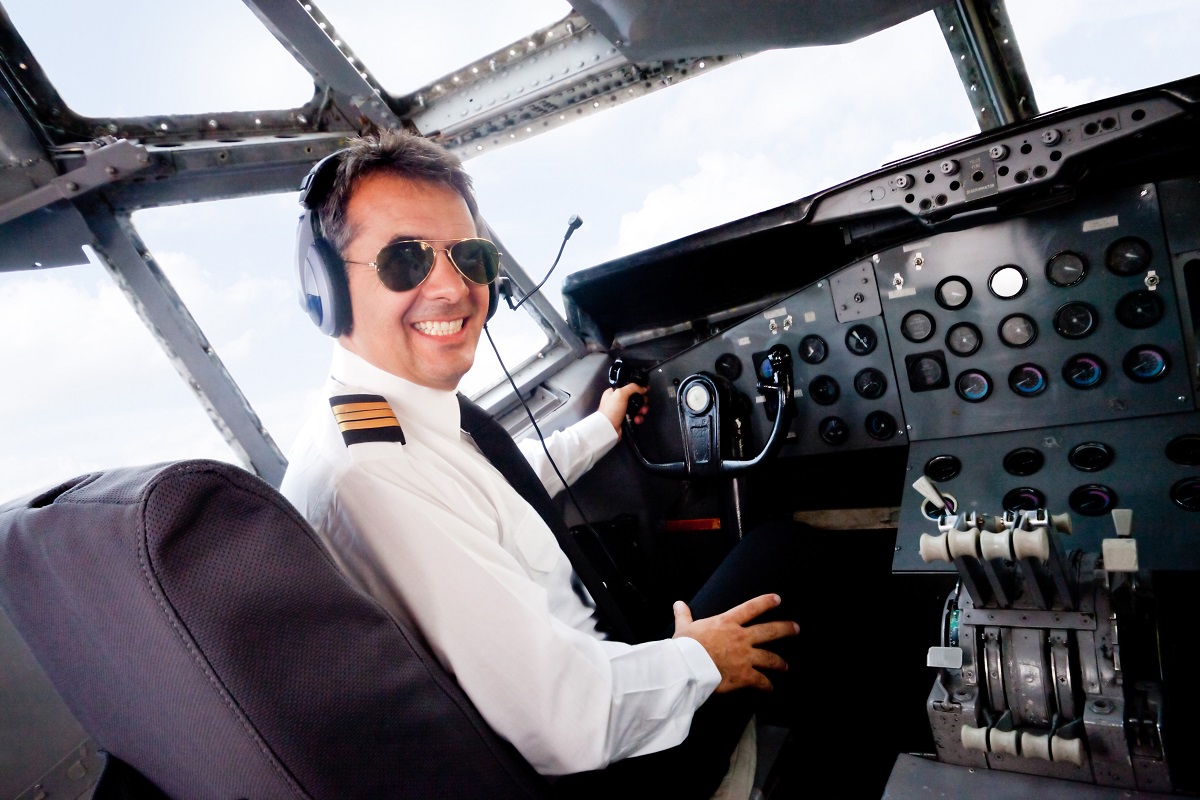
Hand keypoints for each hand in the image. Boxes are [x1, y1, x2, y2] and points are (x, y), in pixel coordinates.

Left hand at [599, 383, 648, 438]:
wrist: (608, 428)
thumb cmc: (612, 409)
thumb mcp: (620, 394)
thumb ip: (632, 387)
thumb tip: (644, 388)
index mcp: (614, 392)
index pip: (628, 386)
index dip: (637, 387)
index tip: (645, 389)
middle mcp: (618, 400)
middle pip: (635, 397)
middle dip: (642, 400)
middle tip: (644, 403)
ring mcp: (622, 410)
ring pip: (637, 407)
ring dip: (642, 410)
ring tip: (642, 412)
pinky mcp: (626, 419)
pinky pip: (636, 416)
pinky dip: (638, 418)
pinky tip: (637, 420)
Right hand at [672, 594, 797, 692]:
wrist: (688, 667)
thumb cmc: (685, 647)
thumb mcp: (684, 627)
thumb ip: (684, 616)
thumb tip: (678, 604)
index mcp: (727, 623)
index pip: (751, 608)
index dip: (766, 602)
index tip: (777, 599)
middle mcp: (740, 637)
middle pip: (769, 631)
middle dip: (785, 629)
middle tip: (796, 628)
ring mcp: (745, 656)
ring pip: (770, 658)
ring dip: (779, 662)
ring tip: (785, 666)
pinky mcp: (744, 675)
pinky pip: (761, 681)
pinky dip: (767, 686)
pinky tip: (770, 689)